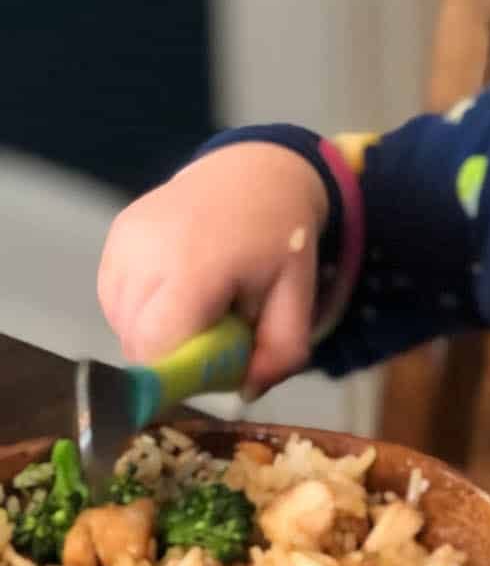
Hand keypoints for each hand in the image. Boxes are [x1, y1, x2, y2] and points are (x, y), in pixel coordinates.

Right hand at [98, 145, 329, 396]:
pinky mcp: (115, 235)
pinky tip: (177, 288)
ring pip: (122, 323)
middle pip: (137, 342)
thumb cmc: (279, 236)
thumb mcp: (298, 296)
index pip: (156, 347)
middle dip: (175, 353)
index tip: (211, 364)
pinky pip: (115, 299)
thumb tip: (247, 393)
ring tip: (198, 303)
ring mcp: (124, 241)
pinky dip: (143, 308)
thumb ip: (281, 351)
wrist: (255, 172)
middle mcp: (146, 253)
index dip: (180, 371)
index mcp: (195, 267)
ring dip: (157, 331)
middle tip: (215, 329)